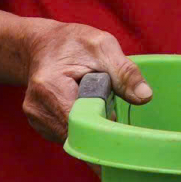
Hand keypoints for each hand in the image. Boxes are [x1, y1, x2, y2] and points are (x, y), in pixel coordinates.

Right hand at [20, 20, 150, 140]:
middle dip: (99, 126)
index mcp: (49, 87)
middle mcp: (36, 108)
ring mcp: (36, 119)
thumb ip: (124, 71)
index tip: (117, 119)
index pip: (80, 124)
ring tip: (93, 100)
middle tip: (108, 105)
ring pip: (73, 138)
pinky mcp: (40, 124)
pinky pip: (67, 135)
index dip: (103, 126)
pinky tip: (83, 106)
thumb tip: (145, 96)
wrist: (43, 45)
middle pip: (77, 134)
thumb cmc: (73, 43)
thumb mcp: (103, 47)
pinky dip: (81, 125)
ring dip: (90, 125)